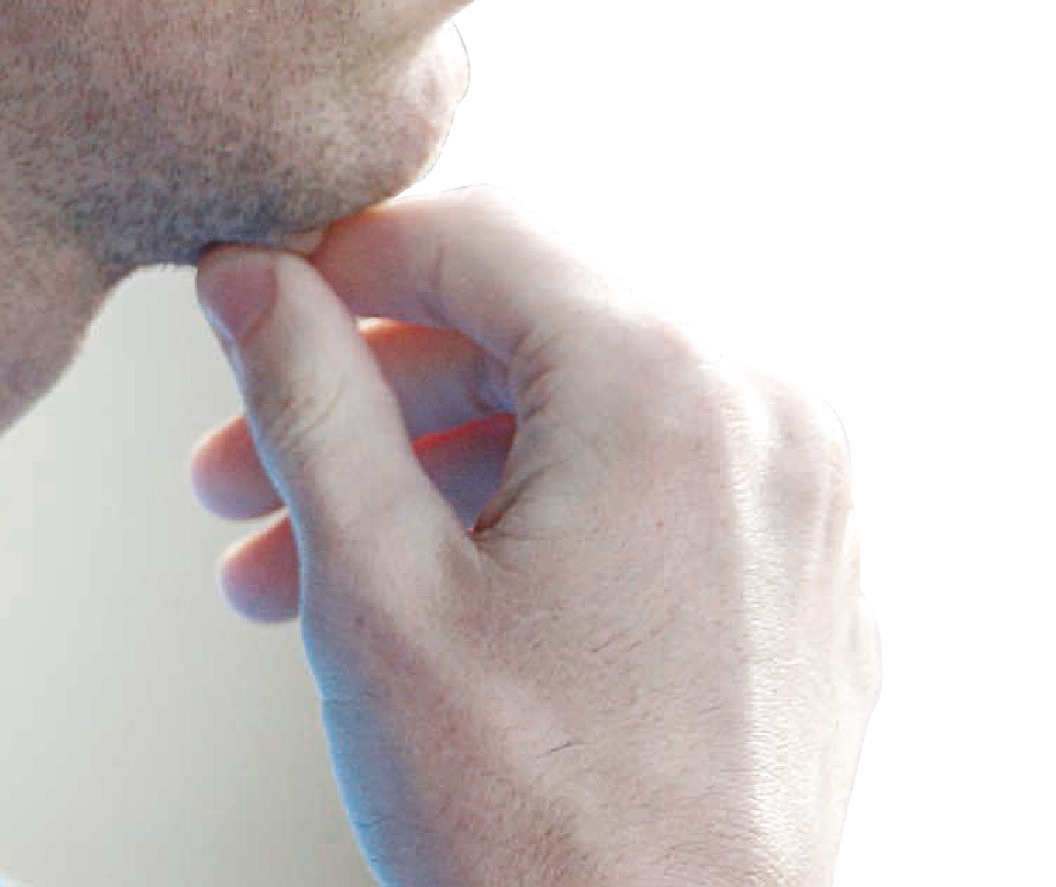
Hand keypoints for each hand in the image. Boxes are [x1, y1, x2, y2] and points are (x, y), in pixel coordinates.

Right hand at [192, 187, 880, 886]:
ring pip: (583, 393)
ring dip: (430, 453)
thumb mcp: (376, 590)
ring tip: (293, 560)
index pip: (474, 229)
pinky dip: (537, 496)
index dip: (337, 258)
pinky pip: (658, 466)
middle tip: (241, 463)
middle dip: (369, 380)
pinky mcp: (814, 560)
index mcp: (667, 380)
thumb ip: (307, 392)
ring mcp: (809, 482)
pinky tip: (422, 586)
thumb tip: (246, 270)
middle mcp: (767, 398)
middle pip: (527, 311)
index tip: (247, 308)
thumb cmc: (536, 839)